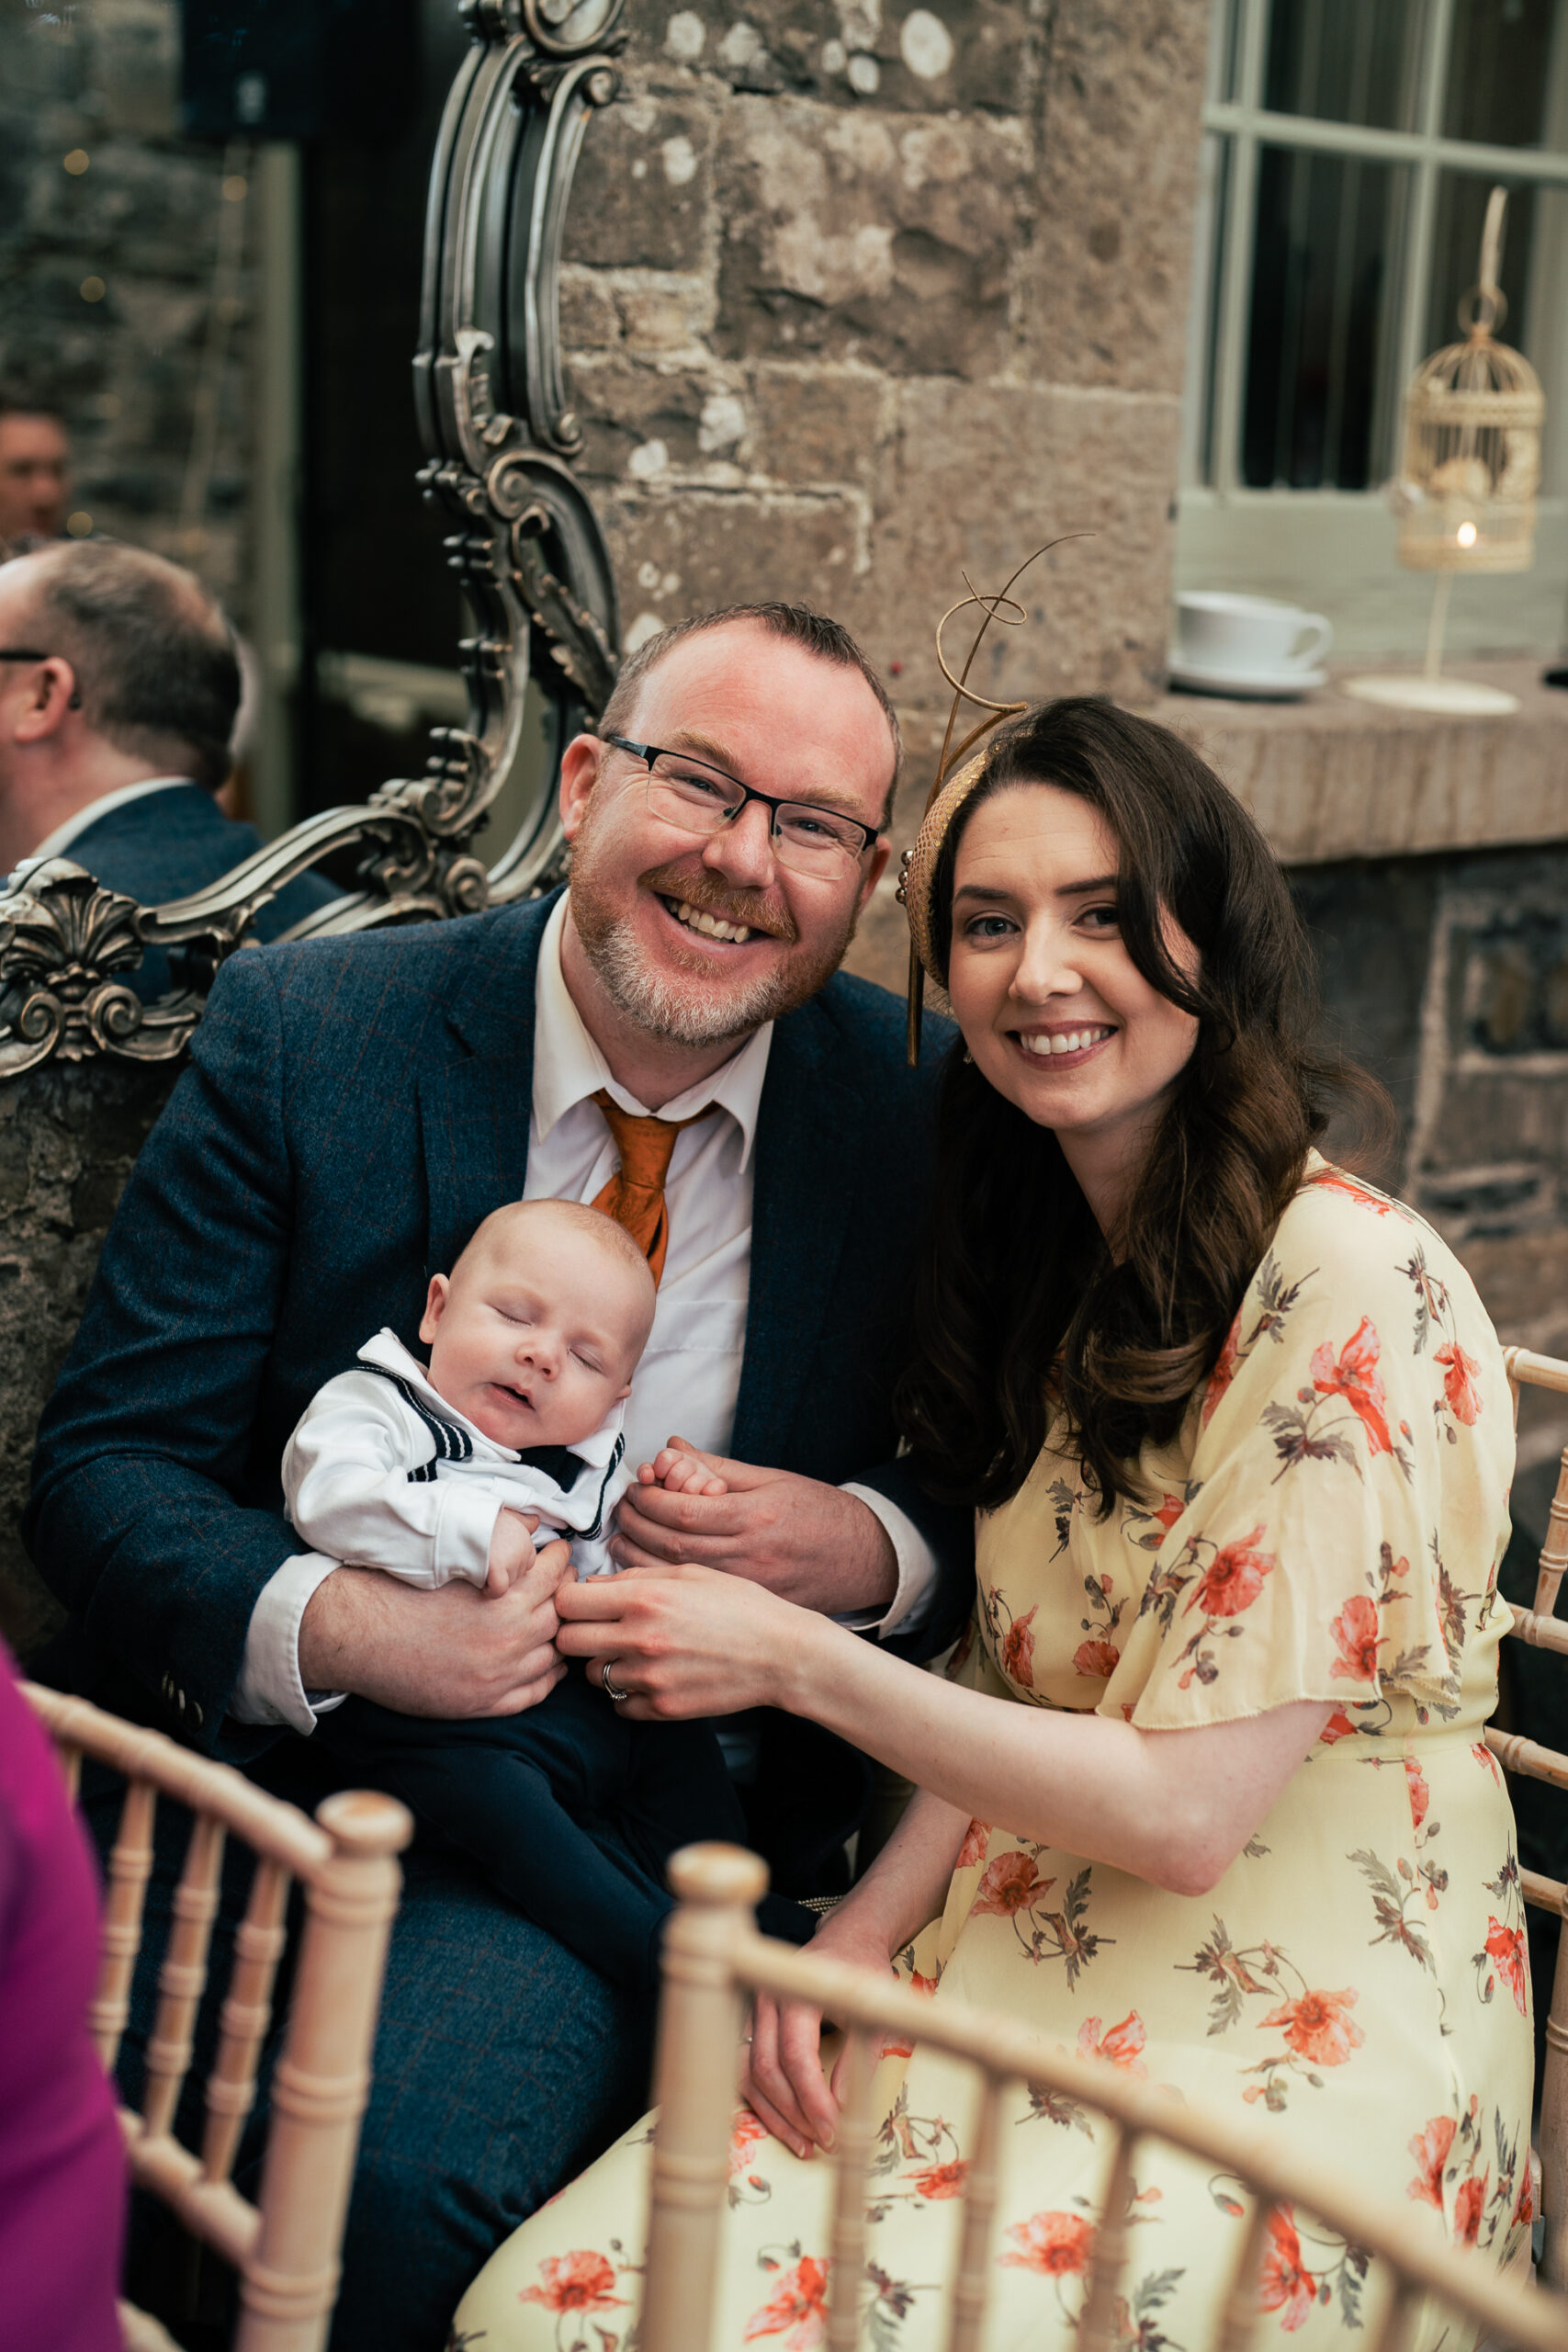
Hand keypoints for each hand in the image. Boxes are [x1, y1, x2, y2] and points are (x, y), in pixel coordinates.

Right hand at [299, 1540, 572, 1717]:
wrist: (360, 1635)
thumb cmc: (400, 1588)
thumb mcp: (453, 1560)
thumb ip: (497, 1546)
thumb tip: (531, 1523)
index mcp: (504, 1601)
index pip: (554, 1577)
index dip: (561, 1562)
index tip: (561, 1555)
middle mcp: (508, 1640)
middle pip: (558, 1616)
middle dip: (563, 1597)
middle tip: (564, 1585)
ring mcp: (497, 1676)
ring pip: (551, 1656)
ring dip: (558, 1637)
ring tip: (558, 1623)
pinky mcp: (482, 1703)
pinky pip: (533, 1693)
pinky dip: (548, 1678)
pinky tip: (551, 1665)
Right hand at [485, 1507, 539, 1595]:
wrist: (459, 1517)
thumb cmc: (477, 1516)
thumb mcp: (504, 1514)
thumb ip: (522, 1521)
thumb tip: (535, 1521)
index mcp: (525, 1535)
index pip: (527, 1562)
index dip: (509, 1565)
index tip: (493, 1558)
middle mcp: (523, 1547)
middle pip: (518, 1574)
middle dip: (502, 1573)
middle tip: (484, 1561)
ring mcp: (513, 1558)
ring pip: (509, 1583)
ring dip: (494, 1579)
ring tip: (479, 1566)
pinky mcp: (499, 1567)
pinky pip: (499, 1590)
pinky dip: (489, 1590)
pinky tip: (478, 1579)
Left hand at [555, 1560, 824, 1719]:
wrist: (782, 1653)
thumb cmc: (740, 1605)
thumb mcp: (690, 1573)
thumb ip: (636, 1576)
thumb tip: (594, 1586)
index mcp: (645, 1597)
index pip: (567, 1601)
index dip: (570, 1599)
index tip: (583, 1602)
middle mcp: (640, 1638)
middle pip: (567, 1641)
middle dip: (577, 1632)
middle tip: (600, 1629)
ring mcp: (649, 1678)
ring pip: (591, 1675)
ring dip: (603, 1664)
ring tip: (633, 1653)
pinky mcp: (662, 1709)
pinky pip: (618, 1705)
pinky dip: (627, 1694)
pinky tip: (651, 1677)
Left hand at [612, 1437, 897, 1615]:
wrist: (866, 1561)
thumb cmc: (821, 1516)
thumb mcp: (773, 1480)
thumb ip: (716, 1468)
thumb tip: (671, 1448)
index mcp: (754, 1519)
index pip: (681, 1512)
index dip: (648, 1501)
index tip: (635, 1491)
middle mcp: (747, 1560)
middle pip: (669, 1548)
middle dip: (633, 1528)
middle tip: (620, 1514)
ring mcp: (747, 1594)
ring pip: (675, 1581)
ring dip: (635, 1565)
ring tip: (619, 1546)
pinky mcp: (748, 1613)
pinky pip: (691, 1610)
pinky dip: (656, 1601)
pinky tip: (640, 1589)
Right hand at [743, 1904, 897, 2158]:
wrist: (846, 1939)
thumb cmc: (862, 1974)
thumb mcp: (871, 2014)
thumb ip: (857, 2062)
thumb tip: (842, 2112)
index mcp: (797, 1992)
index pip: (796, 2057)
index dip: (813, 2100)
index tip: (833, 2132)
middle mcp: (767, 1999)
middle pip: (768, 2069)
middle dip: (795, 2113)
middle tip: (825, 2142)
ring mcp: (753, 2010)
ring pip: (749, 2074)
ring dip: (775, 2115)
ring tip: (806, 2144)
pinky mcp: (750, 2022)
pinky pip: (745, 2070)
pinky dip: (764, 2102)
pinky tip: (787, 2126)